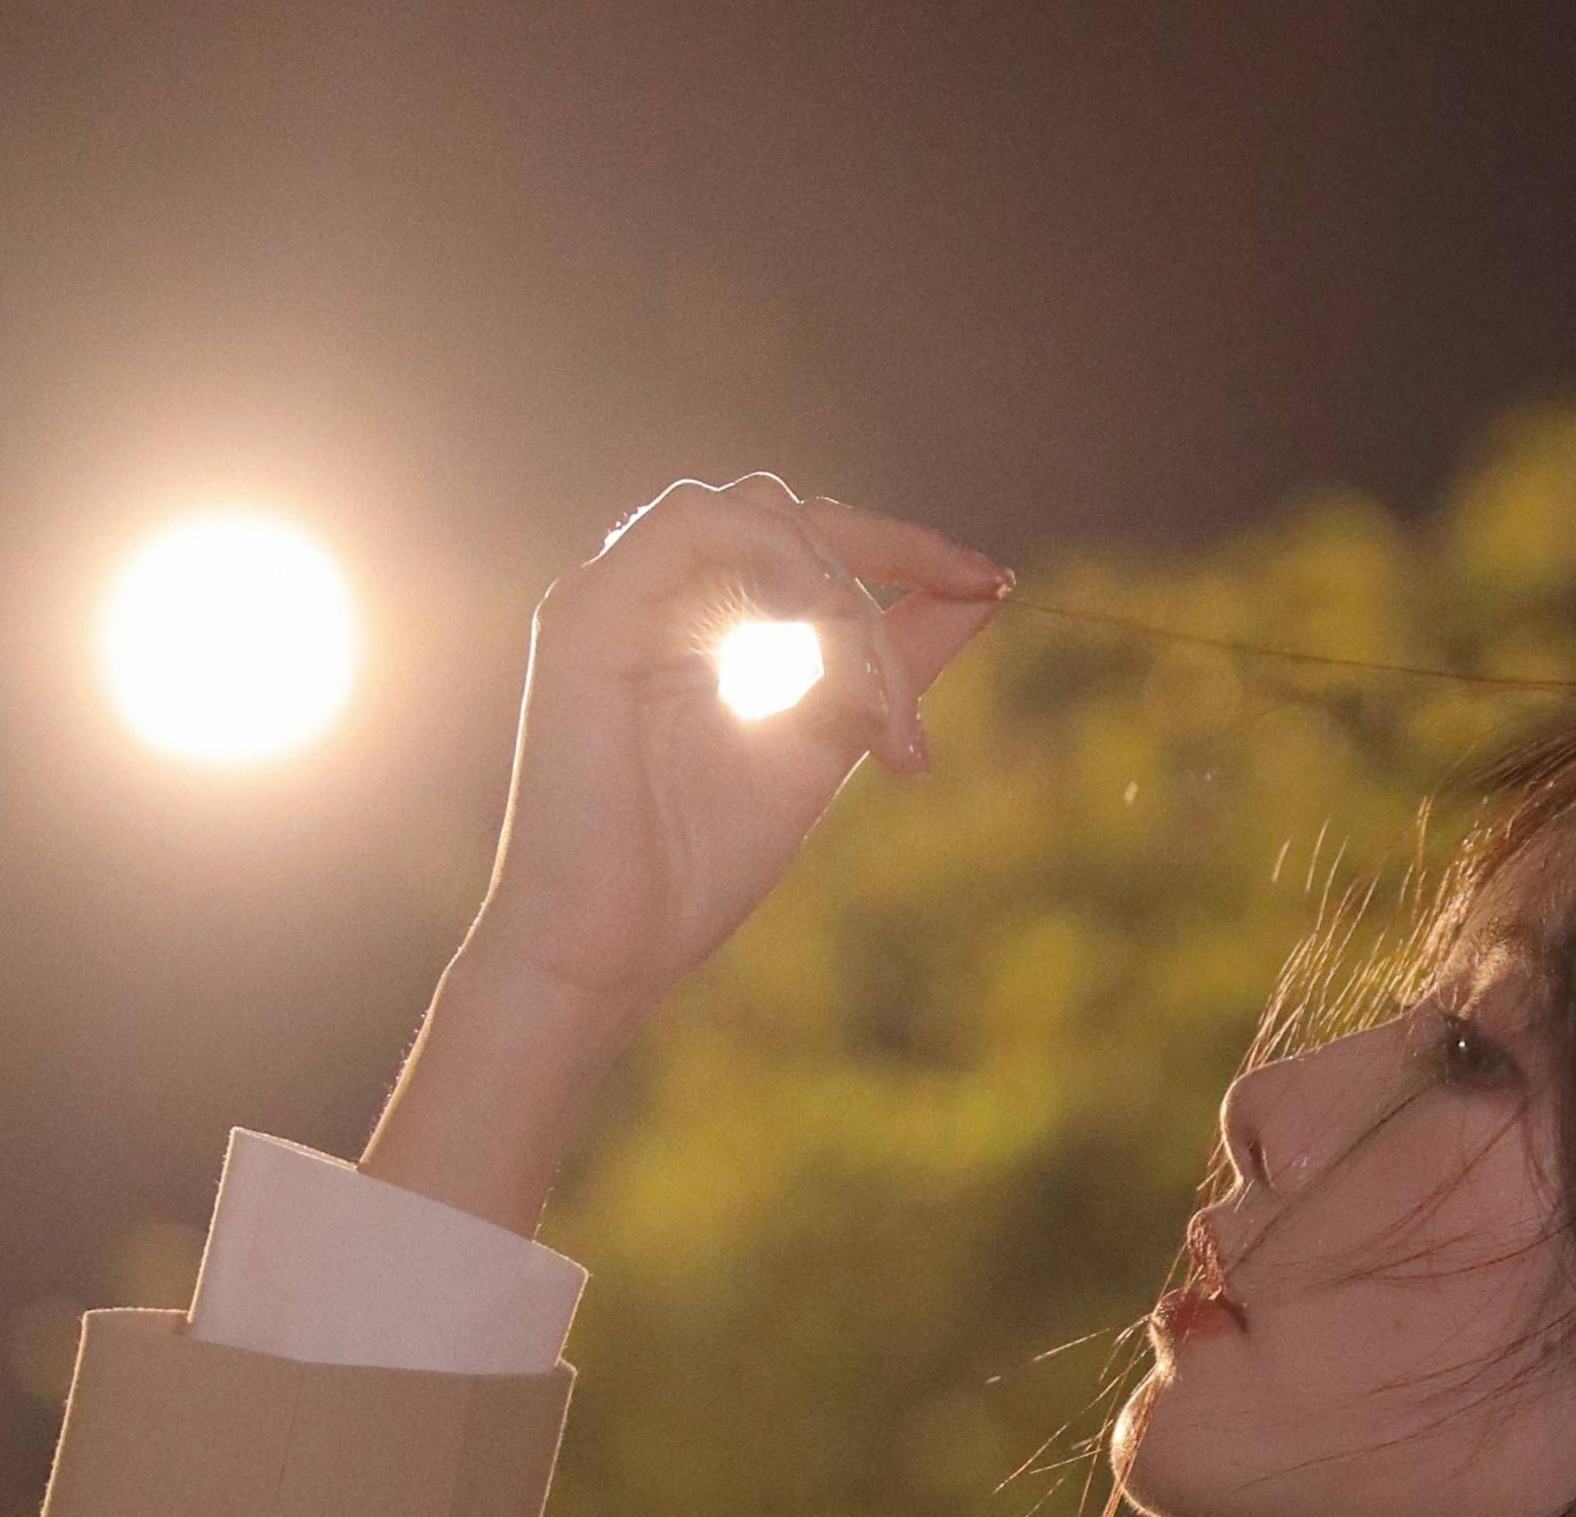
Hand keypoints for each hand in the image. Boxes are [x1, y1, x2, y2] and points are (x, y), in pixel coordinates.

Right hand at [460, 471, 1011, 1031]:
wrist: (611, 949)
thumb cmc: (696, 871)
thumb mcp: (825, 745)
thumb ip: (889, 669)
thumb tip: (982, 593)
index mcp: (703, 625)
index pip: (813, 543)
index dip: (906, 550)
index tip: (989, 581)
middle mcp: (656, 596)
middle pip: (794, 515)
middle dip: (888, 561)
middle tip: (939, 641)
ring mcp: (616, 597)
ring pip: (754, 509)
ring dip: (837, 580)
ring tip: (868, 685)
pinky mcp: (586, 613)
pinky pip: (691, 521)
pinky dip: (771, 554)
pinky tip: (816, 618)